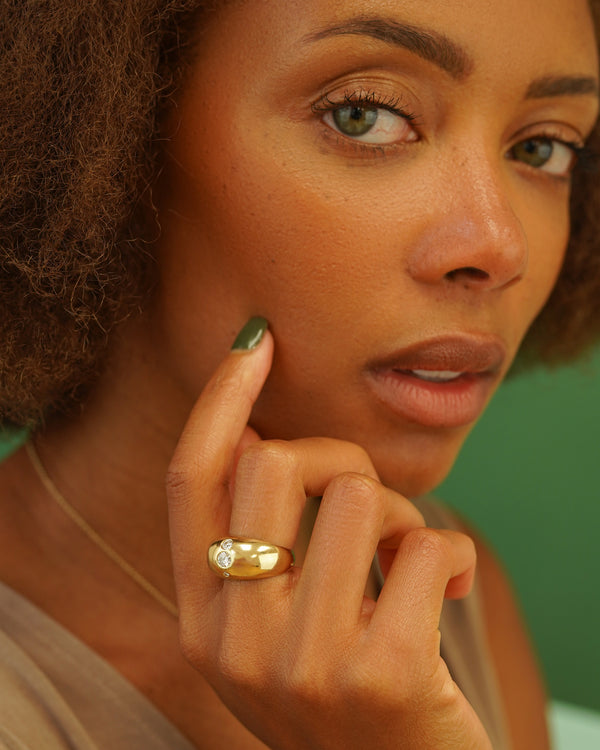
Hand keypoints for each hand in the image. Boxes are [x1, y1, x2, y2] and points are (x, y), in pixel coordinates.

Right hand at [166, 323, 491, 749]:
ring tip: (408, 565)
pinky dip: (450, 555)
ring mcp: (302, 665)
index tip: (255, 341)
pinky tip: (446, 593)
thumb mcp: (274, 625)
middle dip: (341, 459)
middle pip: (277, 465)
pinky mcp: (380, 677)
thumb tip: (258, 436)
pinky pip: (425, 546)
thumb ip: (254, 544)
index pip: (191, 481)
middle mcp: (234, 642)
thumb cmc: (344, 691)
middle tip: (372, 507)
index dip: (219, 400)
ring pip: (359, 497)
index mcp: (201, 620)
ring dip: (403, 518)